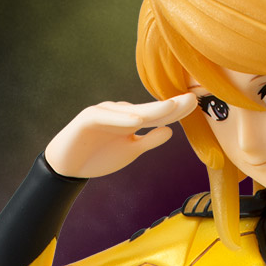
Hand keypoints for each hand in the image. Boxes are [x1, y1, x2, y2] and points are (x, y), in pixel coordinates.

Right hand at [44, 93, 196, 177]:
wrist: (68, 166)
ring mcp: (104, 113)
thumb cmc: (99, 156)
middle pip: (148, 109)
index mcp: (131, 120)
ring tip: (171, 108)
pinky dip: (120, 119)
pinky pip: (105, 116)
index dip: (176, 110)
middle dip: (170, 105)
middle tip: (191, 98)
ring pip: (130, 110)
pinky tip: (136, 120)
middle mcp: (120, 112)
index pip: (158, 114)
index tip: (196, 104)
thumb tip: (171, 131)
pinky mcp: (87, 118)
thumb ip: (149, 141)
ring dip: (150, 110)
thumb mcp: (130, 151)